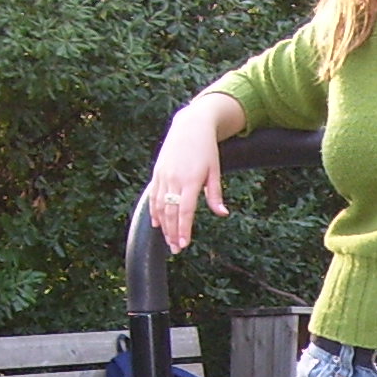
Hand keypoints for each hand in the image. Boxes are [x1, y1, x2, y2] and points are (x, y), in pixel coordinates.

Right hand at [146, 98, 238, 251]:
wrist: (190, 126)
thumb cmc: (206, 149)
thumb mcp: (215, 171)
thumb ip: (215, 194)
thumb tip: (222, 214)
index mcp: (191, 180)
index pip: (185, 211)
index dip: (183, 230)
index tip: (184, 244)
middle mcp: (175, 179)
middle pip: (171, 213)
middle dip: (172, 233)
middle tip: (176, 250)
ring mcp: (164, 175)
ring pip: (160, 206)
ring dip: (163, 226)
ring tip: (168, 241)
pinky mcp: (158, 172)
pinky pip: (154, 196)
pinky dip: (154, 211)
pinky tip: (157, 223)